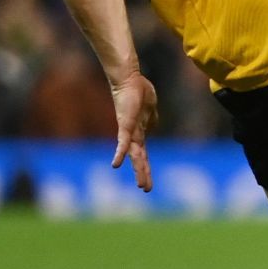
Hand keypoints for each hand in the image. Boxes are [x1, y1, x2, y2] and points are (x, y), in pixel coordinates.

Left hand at [109, 70, 157, 193]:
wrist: (129, 79)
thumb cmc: (139, 90)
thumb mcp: (150, 108)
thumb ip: (150, 120)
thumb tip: (151, 130)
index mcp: (139, 132)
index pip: (143, 154)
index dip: (145, 168)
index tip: (147, 183)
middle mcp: (133, 135)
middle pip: (139, 158)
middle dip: (143, 174)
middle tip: (146, 189)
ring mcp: (128, 130)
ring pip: (134, 154)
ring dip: (138, 169)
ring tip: (141, 184)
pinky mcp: (125, 124)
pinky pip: (123, 142)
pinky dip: (120, 153)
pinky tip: (116, 165)